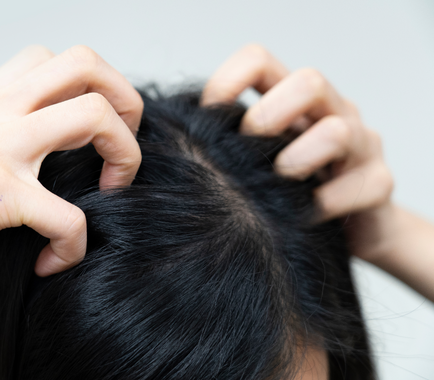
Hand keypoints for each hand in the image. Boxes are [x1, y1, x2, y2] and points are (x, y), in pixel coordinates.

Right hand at [0, 45, 142, 281]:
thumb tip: (32, 147)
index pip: (54, 58)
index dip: (93, 85)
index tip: (97, 128)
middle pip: (86, 64)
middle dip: (126, 101)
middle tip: (123, 145)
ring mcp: (0, 148)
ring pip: (94, 117)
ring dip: (124, 156)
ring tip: (112, 192)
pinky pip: (67, 217)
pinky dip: (74, 244)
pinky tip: (55, 260)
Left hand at [201, 44, 393, 261]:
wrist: (348, 226)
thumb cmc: (289, 186)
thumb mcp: (257, 156)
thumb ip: (230, 141)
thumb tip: (182, 142)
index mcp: (293, 98)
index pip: (259, 61)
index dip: (228, 82)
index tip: (208, 118)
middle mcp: (331, 110)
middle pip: (308, 81)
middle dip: (269, 117)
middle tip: (248, 152)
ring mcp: (362, 144)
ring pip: (337, 131)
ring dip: (297, 159)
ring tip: (280, 182)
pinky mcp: (379, 183)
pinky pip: (361, 186)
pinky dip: (325, 204)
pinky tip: (304, 216)